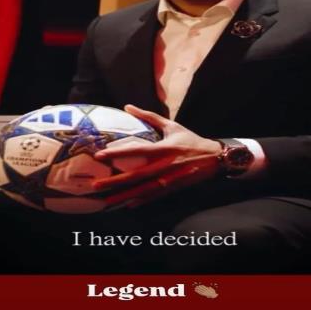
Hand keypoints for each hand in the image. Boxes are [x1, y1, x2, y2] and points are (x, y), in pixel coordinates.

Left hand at [93, 104, 222, 206]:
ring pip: (143, 190)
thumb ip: (149, 116)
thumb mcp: (172, 125)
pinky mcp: (173, 188)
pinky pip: (154, 196)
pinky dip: (141, 201)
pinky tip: (128, 205)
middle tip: (96, 185)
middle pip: (136, 176)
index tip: (100, 155)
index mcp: (163, 148)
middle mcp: (164, 165)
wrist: (214, 158)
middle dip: (115, 182)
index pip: (136, 151)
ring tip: (107, 200)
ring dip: (124, 196)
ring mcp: (169, 179)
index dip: (118, 153)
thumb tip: (128, 106)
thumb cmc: (190, 139)